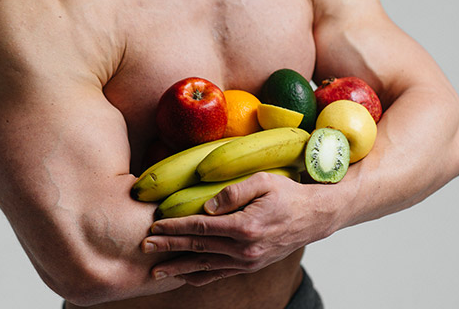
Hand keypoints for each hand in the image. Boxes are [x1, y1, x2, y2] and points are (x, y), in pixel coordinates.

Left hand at [141, 172, 330, 285]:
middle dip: (169, 247)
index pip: (201, 227)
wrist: (314, 217)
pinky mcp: (251, 266)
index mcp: (246, 227)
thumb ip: (233, 191)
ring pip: (206, 266)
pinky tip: (185, 276)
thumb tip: (207, 206)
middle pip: (198, 248)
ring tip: (156, 271)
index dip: (175, 226)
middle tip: (144, 247)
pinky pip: (221, 274)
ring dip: (179, 268)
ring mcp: (248, 262)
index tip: (155, 225)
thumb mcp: (264, 181)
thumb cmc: (289, 194)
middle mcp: (245, 249)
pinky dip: (200, 276)